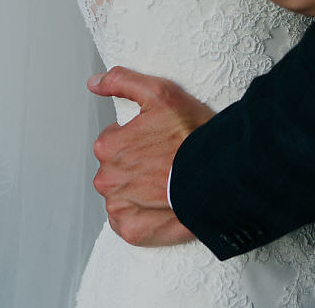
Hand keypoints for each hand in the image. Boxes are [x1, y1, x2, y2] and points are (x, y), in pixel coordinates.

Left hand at [88, 67, 211, 246]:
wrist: (221, 176)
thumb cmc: (193, 136)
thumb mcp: (160, 94)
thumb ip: (121, 82)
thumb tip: (93, 83)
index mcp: (108, 147)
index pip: (113, 141)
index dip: (136, 139)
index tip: (158, 141)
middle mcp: (107, 179)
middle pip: (115, 169)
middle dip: (135, 166)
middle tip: (164, 162)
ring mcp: (119, 208)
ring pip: (121, 196)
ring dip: (137, 191)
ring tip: (166, 184)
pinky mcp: (132, 232)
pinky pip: (127, 223)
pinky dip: (141, 216)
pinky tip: (161, 205)